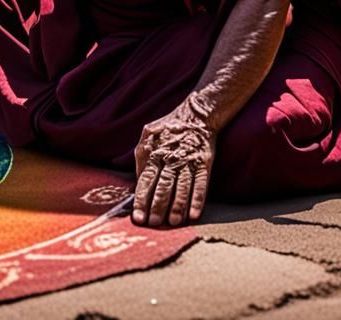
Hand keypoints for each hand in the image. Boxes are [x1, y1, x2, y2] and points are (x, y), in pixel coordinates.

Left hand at [132, 95, 214, 226]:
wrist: (196, 116)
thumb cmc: (167, 129)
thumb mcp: (147, 137)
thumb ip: (141, 157)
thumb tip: (137, 180)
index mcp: (154, 153)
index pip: (145, 180)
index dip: (141, 200)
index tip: (138, 217)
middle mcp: (171, 159)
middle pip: (163, 187)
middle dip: (157, 207)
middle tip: (153, 223)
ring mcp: (188, 162)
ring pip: (181, 188)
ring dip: (177, 207)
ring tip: (172, 223)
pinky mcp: (204, 164)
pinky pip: (201, 185)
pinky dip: (197, 201)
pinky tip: (194, 215)